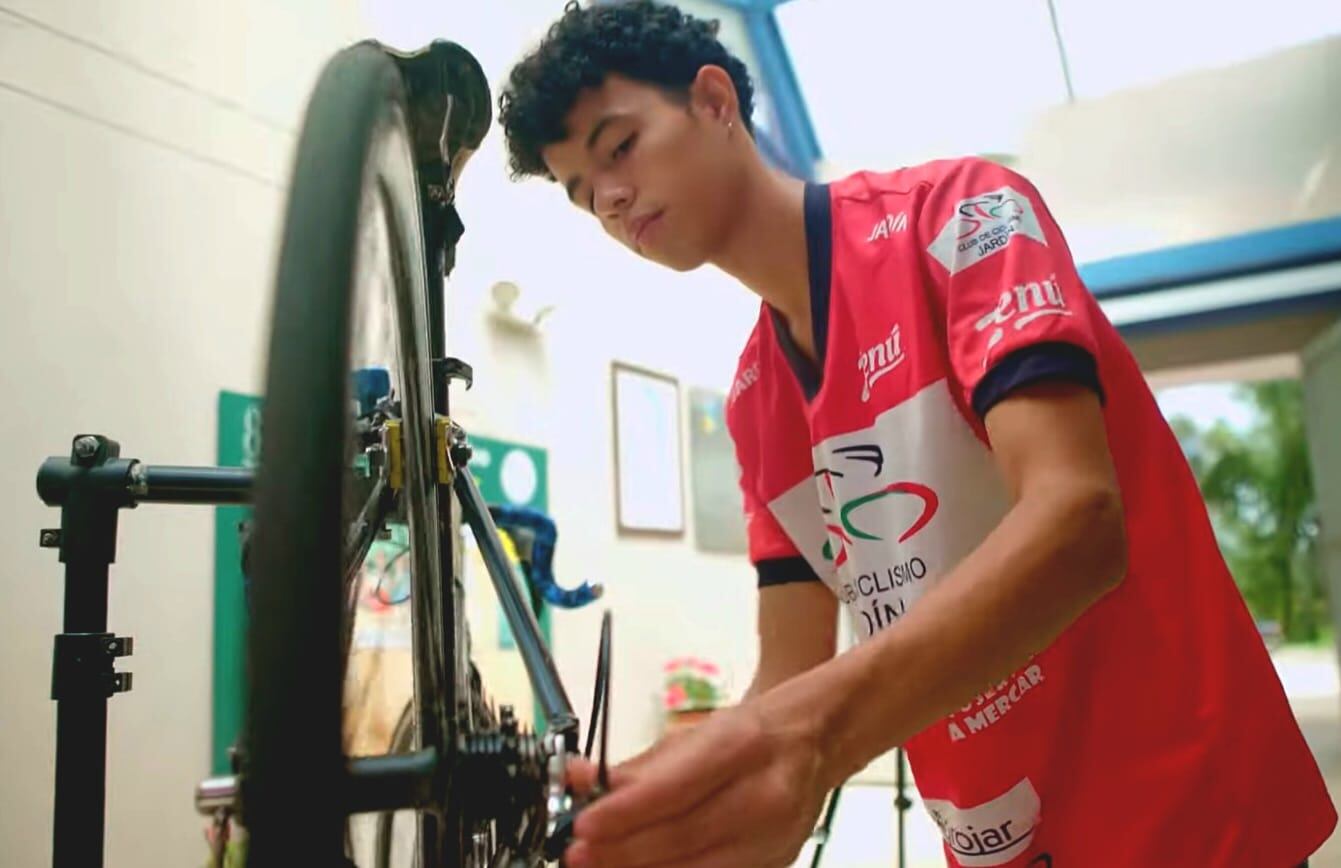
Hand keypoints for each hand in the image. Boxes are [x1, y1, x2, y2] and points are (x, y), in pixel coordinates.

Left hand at [563, 702, 827, 867]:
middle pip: (681, 838)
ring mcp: (773, 839)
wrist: (817, 743)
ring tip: (597, 865)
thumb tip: (576, 777)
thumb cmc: (752, 734)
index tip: (583, 825)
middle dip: (621, 852)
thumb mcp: (694, 735)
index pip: (674, 790)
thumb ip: (634, 766)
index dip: (624, 814)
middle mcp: (763, 797)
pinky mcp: (774, 866)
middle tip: (576, 854)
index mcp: (742, 747)